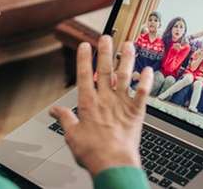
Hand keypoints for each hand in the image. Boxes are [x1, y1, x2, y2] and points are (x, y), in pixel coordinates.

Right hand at [50, 36, 152, 176]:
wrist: (113, 164)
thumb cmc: (93, 152)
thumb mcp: (71, 135)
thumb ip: (64, 119)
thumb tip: (53, 111)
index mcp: (88, 103)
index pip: (84, 75)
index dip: (84, 58)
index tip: (85, 45)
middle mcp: (106, 99)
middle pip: (105, 70)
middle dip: (106, 51)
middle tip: (107, 37)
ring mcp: (122, 104)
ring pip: (125, 76)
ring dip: (127, 59)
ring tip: (129, 45)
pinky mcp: (136, 112)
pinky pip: (143, 93)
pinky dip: (147, 81)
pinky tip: (149, 70)